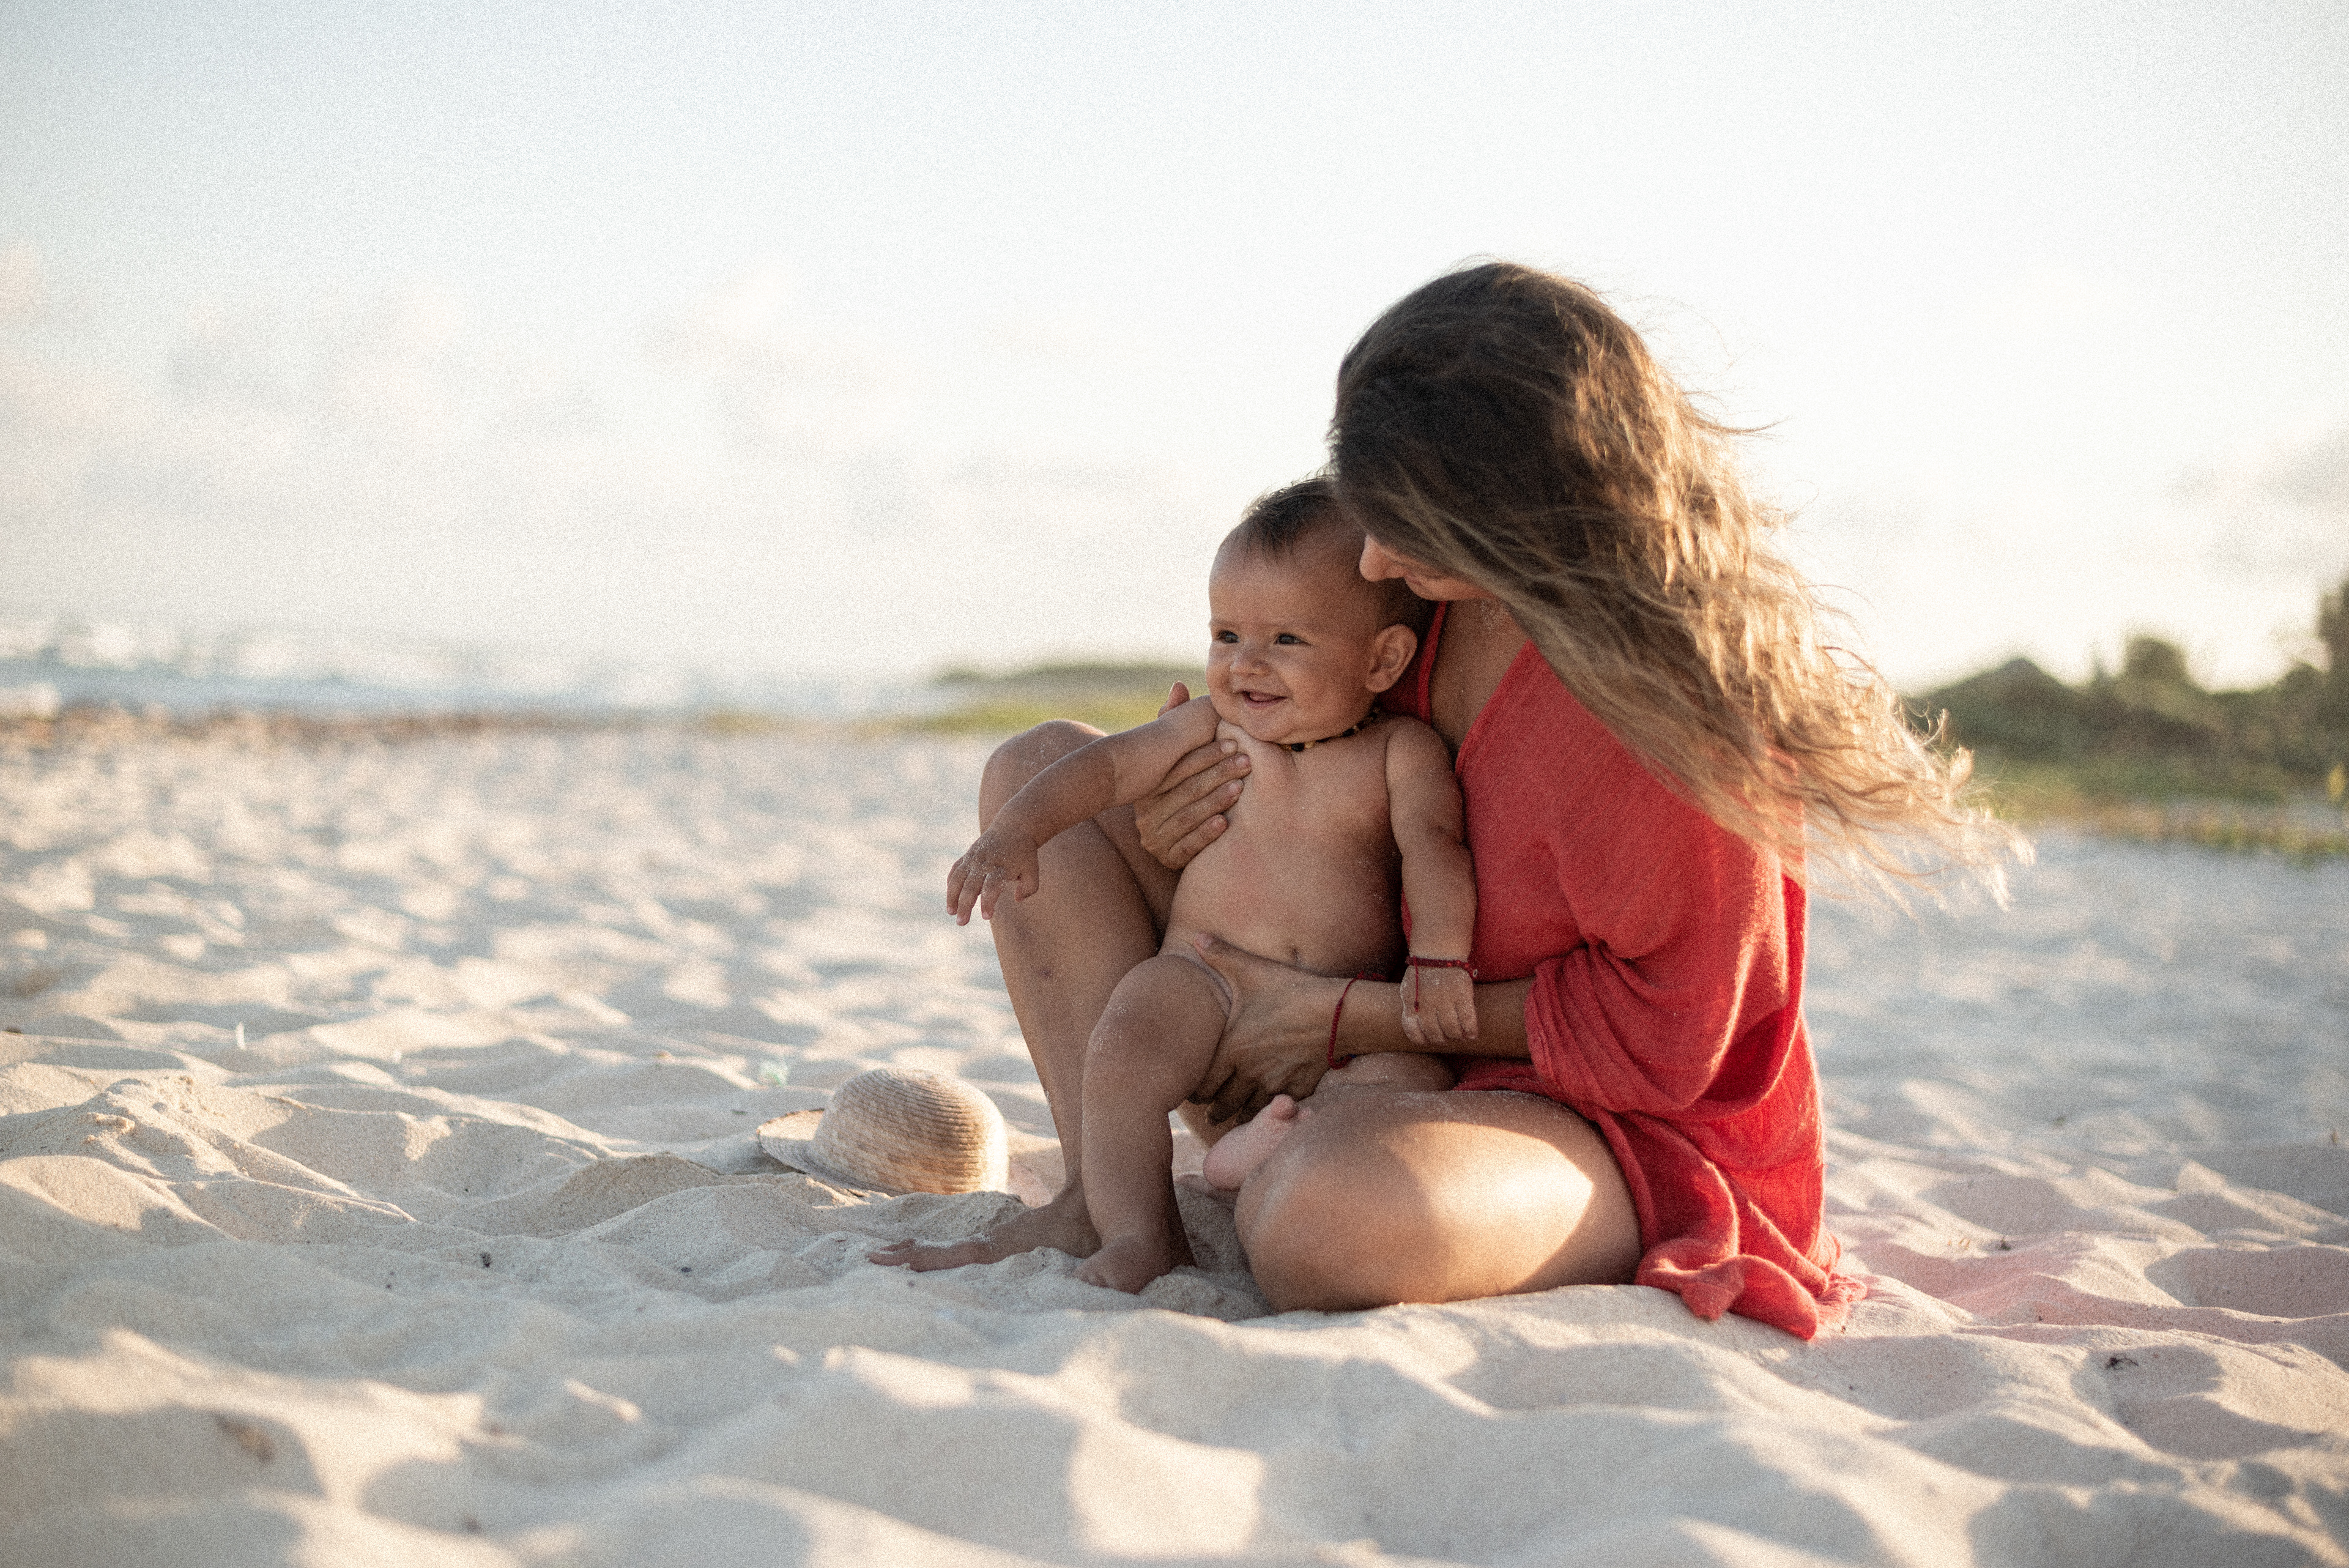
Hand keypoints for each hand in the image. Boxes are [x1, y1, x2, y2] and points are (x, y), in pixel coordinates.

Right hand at [946, 826, 1039, 923]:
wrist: (1013, 828)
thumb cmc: (1024, 854)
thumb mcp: (1032, 870)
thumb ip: (1029, 888)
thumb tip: (1017, 899)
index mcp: (1001, 867)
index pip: (991, 887)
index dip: (987, 902)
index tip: (987, 917)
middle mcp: (984, 862)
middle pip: (971, 886)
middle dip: (965, 905)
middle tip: (962, 923)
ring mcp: (973, 858)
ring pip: (958, 878)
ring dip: (952, 896)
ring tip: (951, 912)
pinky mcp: (967, 856)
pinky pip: (955, 870)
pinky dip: (951, 883)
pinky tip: (951, 898)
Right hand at [1134, 687, 1249, 870]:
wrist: (1178, 841)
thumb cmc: (1186, 787)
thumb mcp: (1177, 756)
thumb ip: (1176, 722)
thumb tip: (1180, 686)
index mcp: (1149, 787)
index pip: (1177, 768)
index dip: (1205, 754)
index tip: (1233, 743)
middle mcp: (1146, 812)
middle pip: (1185, 791)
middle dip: (1217, 774)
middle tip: (1246, 762)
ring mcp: (1155, 837)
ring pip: (1187, 817)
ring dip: (1215, 801)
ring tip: (1240, 787)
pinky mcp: (1166, 859)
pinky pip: (1186, 847)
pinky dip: (1205, 835)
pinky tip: (1224, 824)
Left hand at [1186, 934, 1335, 1121]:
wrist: (1337, 1012)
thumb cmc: (1291, 990)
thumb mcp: (1253, 970)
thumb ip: (1220, 955)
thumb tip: (1195, 936)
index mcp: (1232, 1050)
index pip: (1203, 1086)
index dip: (1197, 1091)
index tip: (1196, 1091)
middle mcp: (1249, 1073)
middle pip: (1223, 1105)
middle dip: (1215, 1107)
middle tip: (1212, 1106)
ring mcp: (1274, 1085)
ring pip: (1248, 1112)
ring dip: (1240, 1112)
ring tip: (1235, 1110)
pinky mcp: (1297, 1090)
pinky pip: (1275, 1110)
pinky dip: (1267, 1111)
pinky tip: (1265, 1105)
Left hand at [1402, 962, 1477, 1045]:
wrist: (1438, 951)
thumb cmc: (1423, 973)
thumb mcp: (1408, 988)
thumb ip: (1410, 1007)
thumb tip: (1417, 1028)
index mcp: (1411, 1001)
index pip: (1413, 1030)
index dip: (1421, 1039)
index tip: (1428, 1040)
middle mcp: (1427, 1002)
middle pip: (1434, 1032)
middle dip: (1440, 1038)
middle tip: (1445, 1037)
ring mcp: (1445, 998)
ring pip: (1452, 1029)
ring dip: (1456, 1036)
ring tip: (1459, 1035)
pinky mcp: (1462, 994)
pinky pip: (1468, 1019)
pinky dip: (1470, 1030)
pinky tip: (1472, 1034)